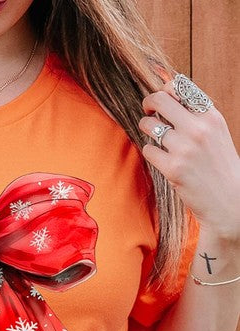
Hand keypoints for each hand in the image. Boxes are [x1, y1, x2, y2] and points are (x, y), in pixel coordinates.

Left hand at [139, 81, 239, 241]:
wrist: (228, 200)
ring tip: (154, 137)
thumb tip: (168, 93)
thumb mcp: (215, 133)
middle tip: (147, 112)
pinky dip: (150, 152)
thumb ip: (196, 115)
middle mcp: (198, 129)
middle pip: (159, 100)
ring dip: (146, 129)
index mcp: (211, 116)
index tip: (160, 101)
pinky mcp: (173, 169)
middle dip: (148, 103)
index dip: (164, 91)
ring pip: (149, 125)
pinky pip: (148, 150)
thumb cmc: (219, 166)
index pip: (180, 87)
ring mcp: (185, 149)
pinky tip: (160, 158)